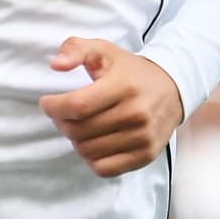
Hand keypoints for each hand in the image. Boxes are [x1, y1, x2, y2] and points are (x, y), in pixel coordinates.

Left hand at [37, 37, 184, 177]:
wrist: (172, 89)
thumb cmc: (130, 70)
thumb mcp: (104, 50)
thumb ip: (76, 49)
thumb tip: (56, 65)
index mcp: (124, 85)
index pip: (78, 105)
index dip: (54, 107)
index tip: (47, 103)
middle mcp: (136, 113)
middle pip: (80, 131)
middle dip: (62, 123)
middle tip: (63, 114)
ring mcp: (143, 137)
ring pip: (88, 151)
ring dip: (75, 140)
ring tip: (80, 126)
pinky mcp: (146, 155)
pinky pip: (105, 169)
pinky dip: (92, 158)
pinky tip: (93, 142)